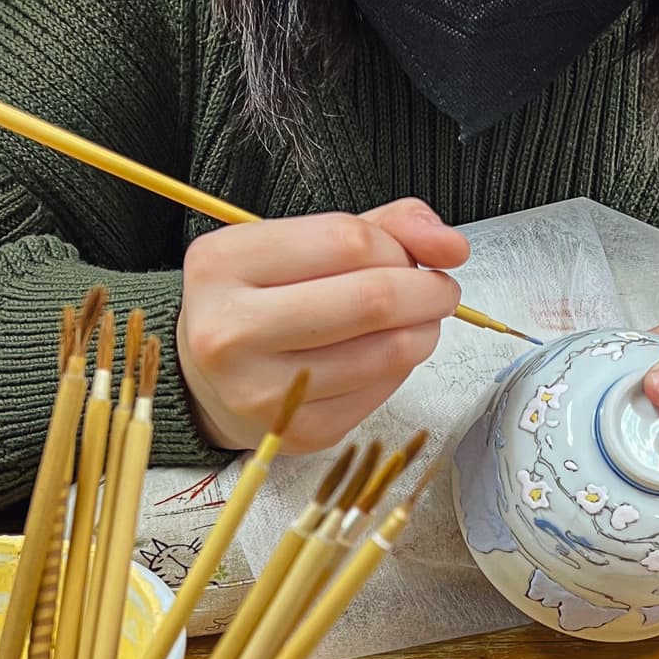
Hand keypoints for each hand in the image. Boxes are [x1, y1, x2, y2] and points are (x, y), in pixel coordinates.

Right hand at [177, 198, 468, 451]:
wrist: (208, 378)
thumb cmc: (262, 300)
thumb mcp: (302, 242)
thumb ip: (383, 227)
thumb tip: (451, 245)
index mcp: (223, 263)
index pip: (346, 240)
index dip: (397, 246)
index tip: (409, 255)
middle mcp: (230, 330)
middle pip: (372, 300)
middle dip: (428, 291)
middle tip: (440, 290)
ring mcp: (261, 391)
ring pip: (387, 352)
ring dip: (424, 331)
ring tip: (418, 321)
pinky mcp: (295, 432)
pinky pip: (379, 392)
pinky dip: (400, 368)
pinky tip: (385, 356)